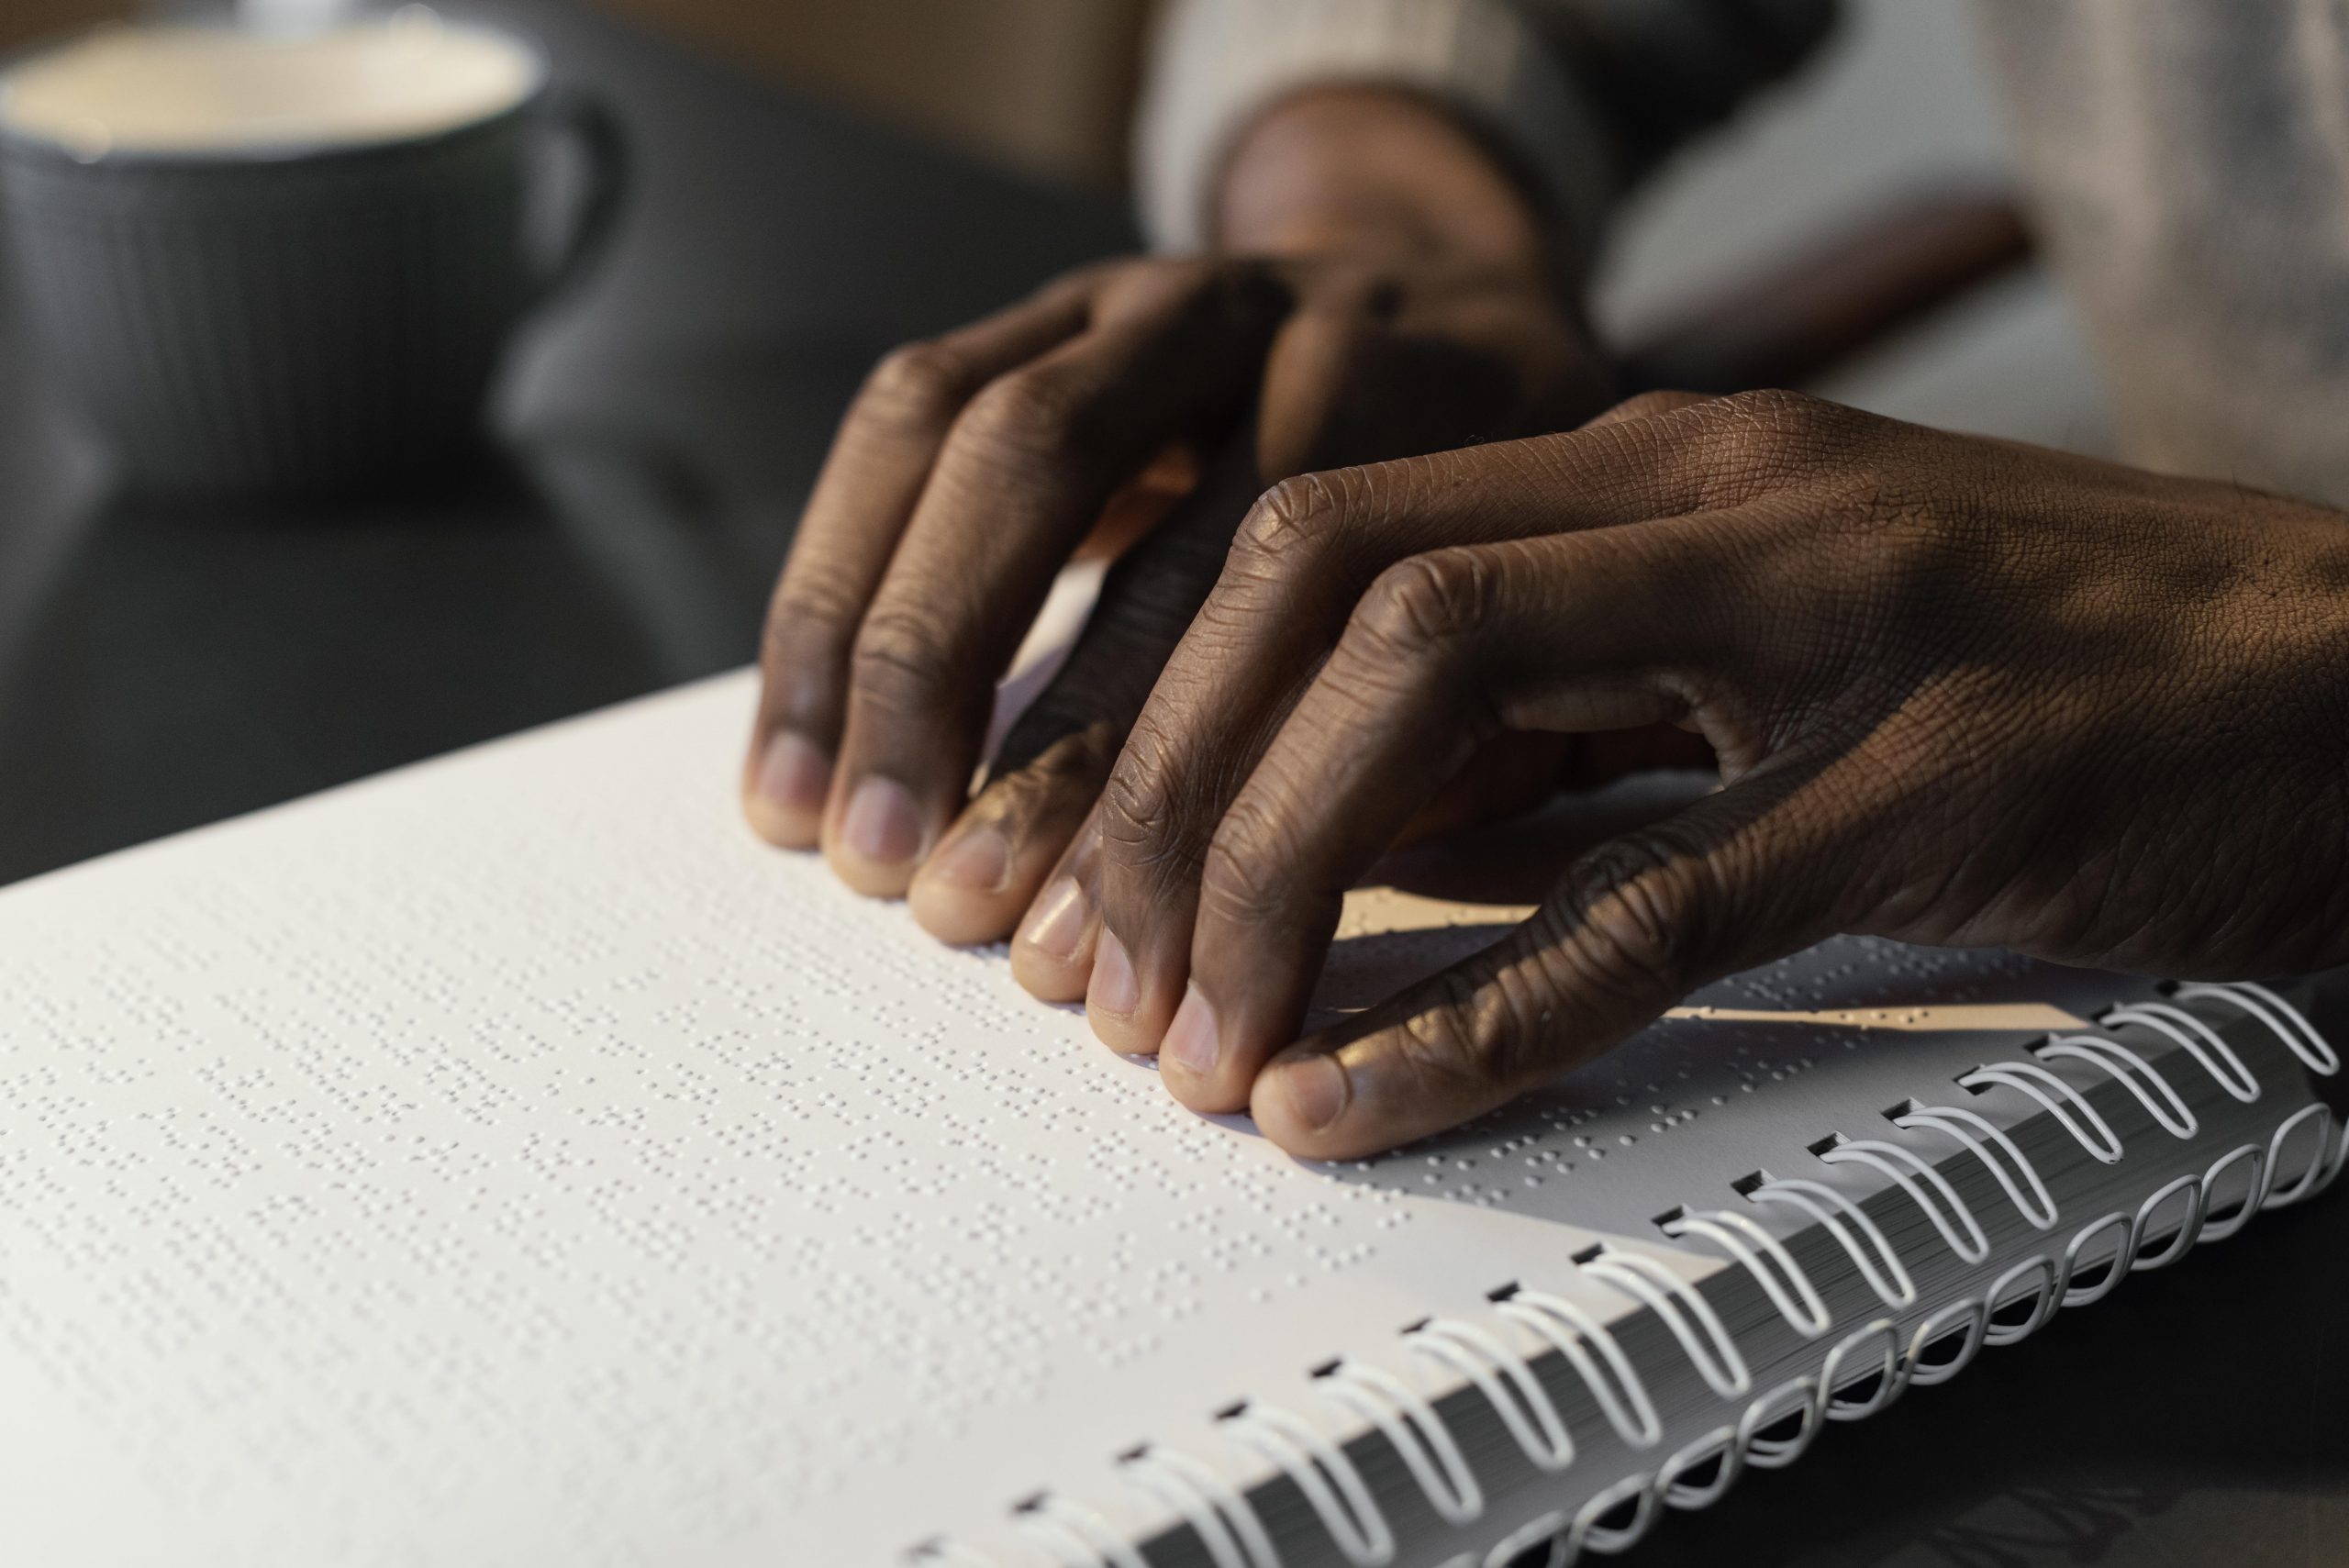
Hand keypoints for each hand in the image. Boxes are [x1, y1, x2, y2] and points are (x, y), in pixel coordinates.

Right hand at [741, 90, 1615, 944]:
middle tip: (948, 903)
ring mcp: (1141, 294)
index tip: (1139, 959)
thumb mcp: (1529, 603)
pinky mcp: (1046, 311)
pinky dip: (834, 574)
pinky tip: (800, 718)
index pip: (1270, 580)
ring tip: (823, 827)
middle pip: (1089, 481)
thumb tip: (1277, 930)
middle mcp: (1260, 310)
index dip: (1190, 785)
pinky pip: (906, 415)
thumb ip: (1442, 733)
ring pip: (972, 435)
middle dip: (996, 706)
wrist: (1447, 282)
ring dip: (882, 645)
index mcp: (1406, 382)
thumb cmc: (1494, 502)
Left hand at [1055, 389, 2348, 1156]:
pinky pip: (1652, 900)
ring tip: (1202, 1040)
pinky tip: (1363, 1096)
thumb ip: (1565, 722)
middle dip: (1177, 788)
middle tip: (1105, 967)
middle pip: (1331, 589)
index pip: (1318, 536)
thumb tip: (1354, 829)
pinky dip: (1476, 1013)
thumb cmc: (2057, 670)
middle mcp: (1722, 501)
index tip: (1104, 862)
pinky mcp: (1943, 782)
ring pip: (1441, 691)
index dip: (1170, 702)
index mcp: (1665, 465)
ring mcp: (1835, 624)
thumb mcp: (1764, 658)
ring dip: (1281, 878)